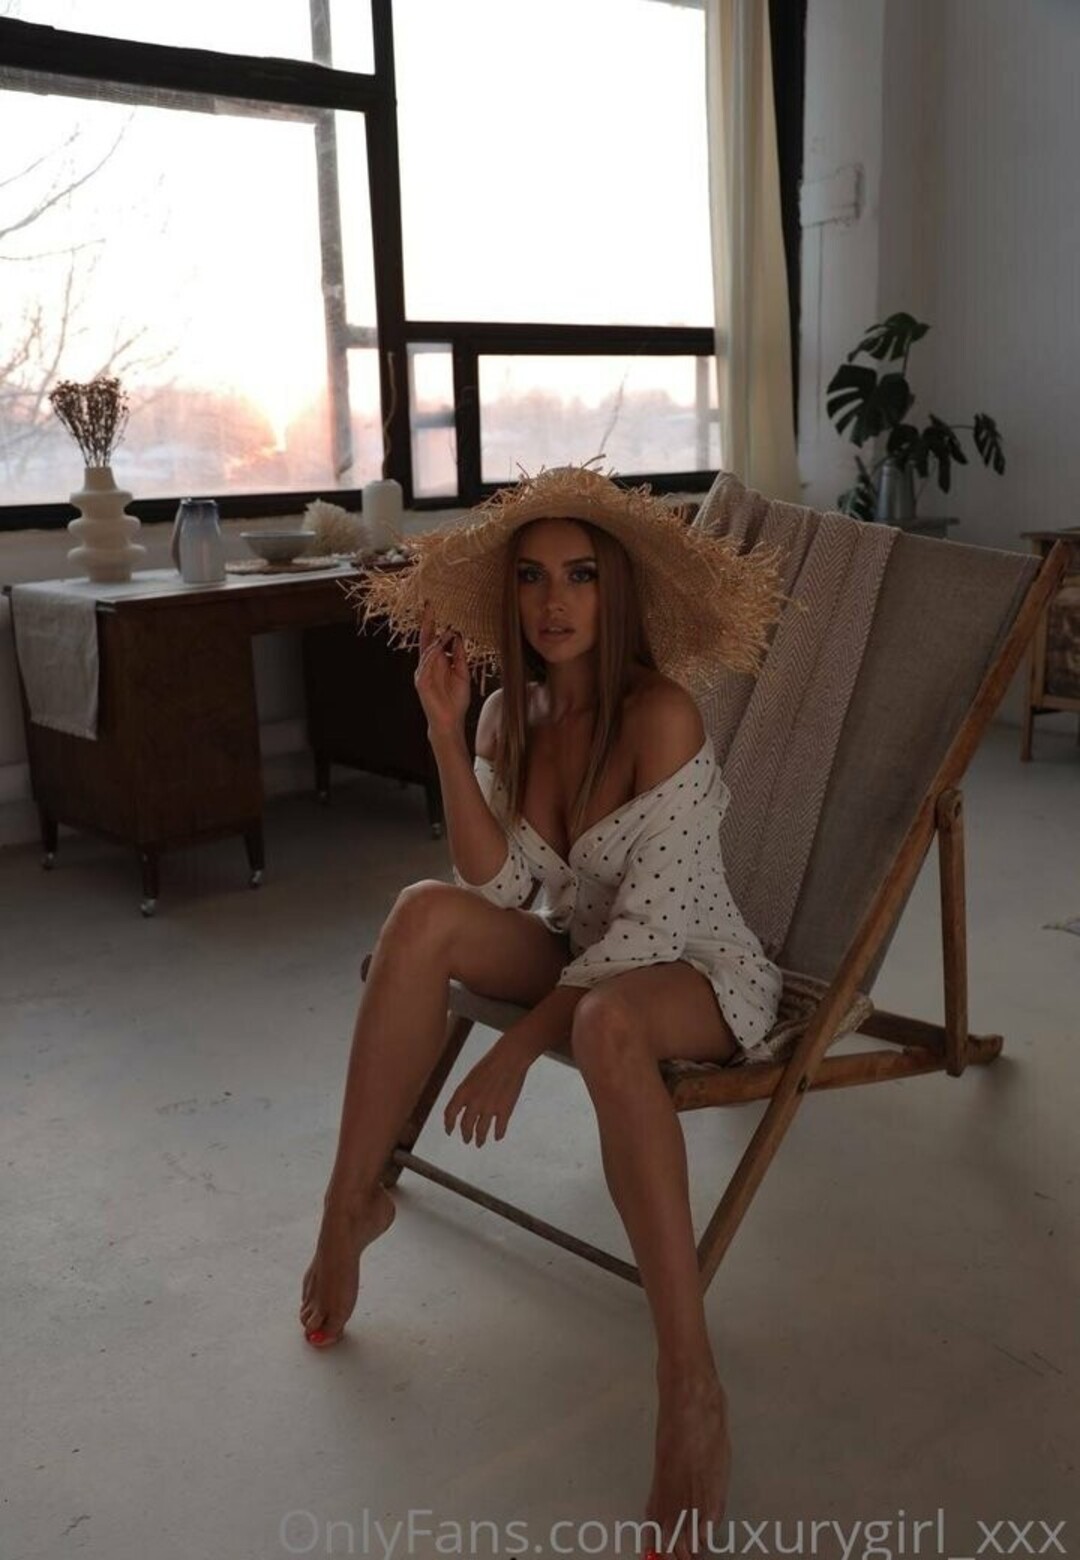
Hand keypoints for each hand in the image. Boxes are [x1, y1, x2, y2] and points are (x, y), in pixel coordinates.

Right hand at [416, 601, 470, 739]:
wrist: (450, 720)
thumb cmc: (456, 700)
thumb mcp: (462, 673)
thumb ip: (459, 656)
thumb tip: (458, 636)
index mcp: (437, 662)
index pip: (434, 638)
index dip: (435, 624)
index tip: (435, 608)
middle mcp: (427, 664)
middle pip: (426, 639)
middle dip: (427, 622)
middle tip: (429, 605)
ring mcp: (422, 673)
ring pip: (427, 650)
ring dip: (436, 639)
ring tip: (446, 629)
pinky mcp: (421, 682)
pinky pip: (426, 665)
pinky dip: (432, 655)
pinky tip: (438, 647)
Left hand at [443, 1031, 534, 1146]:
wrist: (510, 1057)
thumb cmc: (491, 1062)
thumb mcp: (471, 1076)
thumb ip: (466, 1092)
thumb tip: (464, 1106)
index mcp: (463, 1092)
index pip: (450, 1114)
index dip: (448, 1125)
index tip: (449, 1131)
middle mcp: (473, 1103)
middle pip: (466, 1126)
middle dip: (465, 1135)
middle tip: (467, 1140)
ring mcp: (489, 1108)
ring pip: (481, 1131)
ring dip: (480, 1139)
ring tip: (479, 1143)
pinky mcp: (505, 1110)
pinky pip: (500, 1128)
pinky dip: (498, 1134)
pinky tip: (498, 1137)